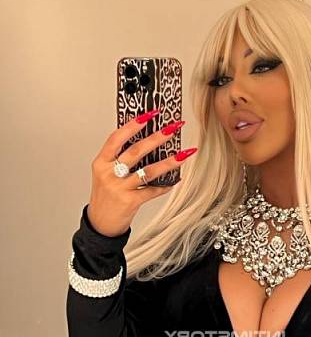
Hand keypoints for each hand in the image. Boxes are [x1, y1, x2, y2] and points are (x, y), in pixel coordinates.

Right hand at [87, 110, 196, 236]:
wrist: (100, 222)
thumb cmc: (105, 196)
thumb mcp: (105, 173)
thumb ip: (119, 158)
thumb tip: (145, 141)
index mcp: (101, 162)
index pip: (117, 138)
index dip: (133, 125)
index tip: (149, 114)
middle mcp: (109, 173)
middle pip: (136, 151)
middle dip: (157, 137)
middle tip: (173, 128)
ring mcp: (119, 188)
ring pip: (148, 171)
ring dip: (168, 162)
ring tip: (183, 154)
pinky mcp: (130, 201)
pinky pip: (151, 190)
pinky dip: (165, 186)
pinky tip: (175, 180)